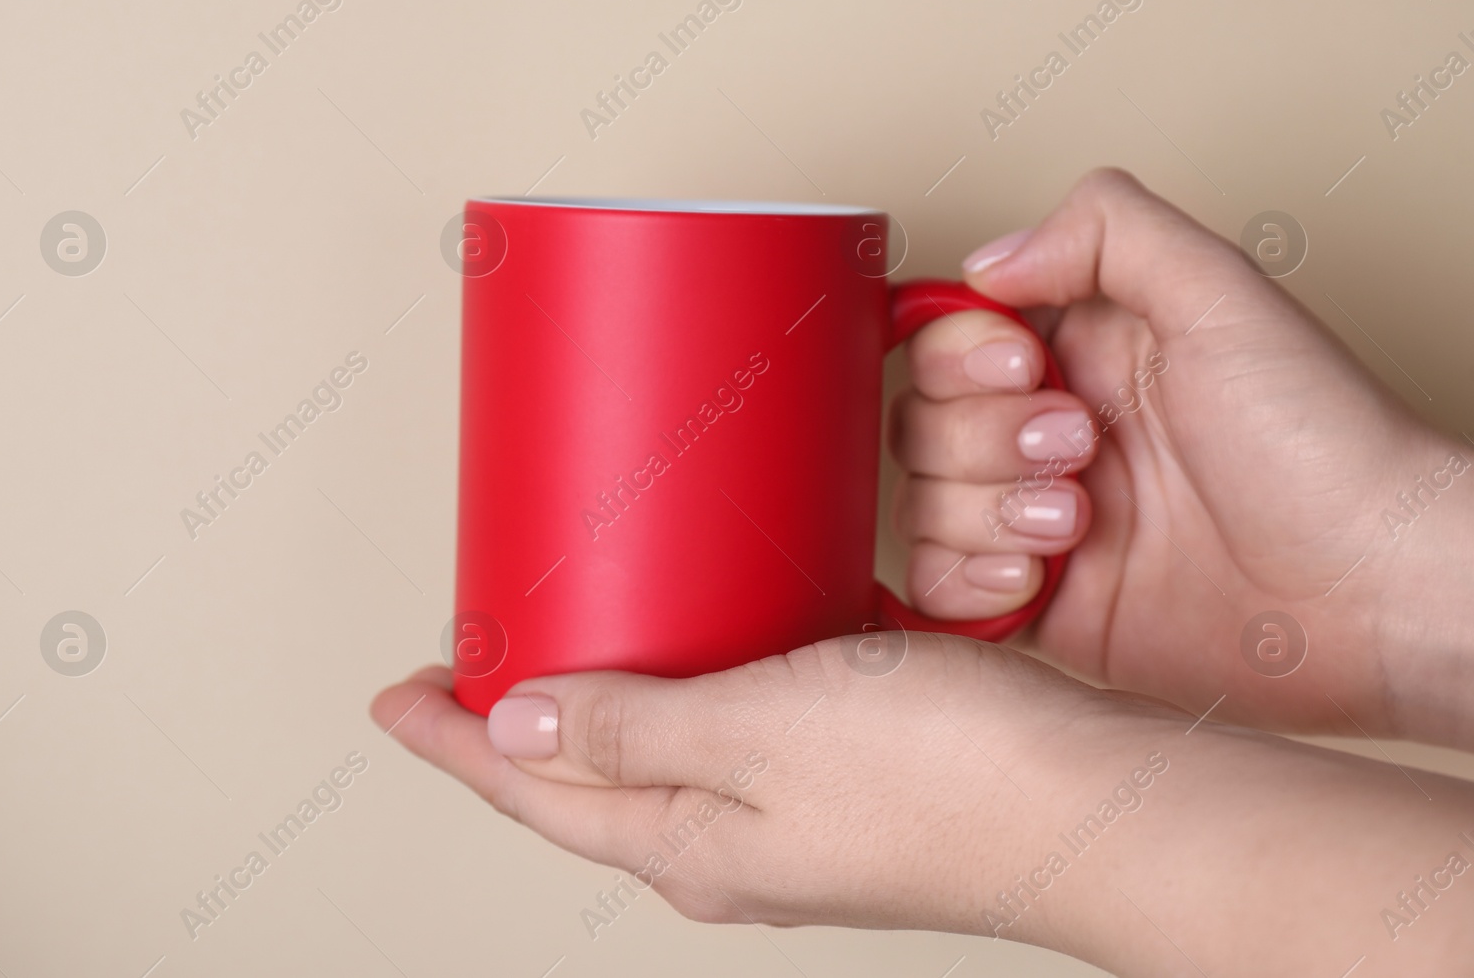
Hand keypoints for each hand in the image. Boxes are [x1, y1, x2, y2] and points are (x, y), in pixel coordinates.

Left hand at [370, 636, 1157, 933]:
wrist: (1096, 805)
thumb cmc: (945, 778)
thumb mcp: (756, 734)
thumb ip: (632, 729)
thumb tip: (518, 728)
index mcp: (689, 843)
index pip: (530, 789)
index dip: (450, 741)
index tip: (390, 699)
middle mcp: (730, 844)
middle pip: (584, 780)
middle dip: (514, 727)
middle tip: (463, 668)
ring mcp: (788, 815)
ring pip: (657, 754)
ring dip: (599, 702)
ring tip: (562, 648)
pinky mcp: (844, 776)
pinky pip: (729, 729)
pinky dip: (687, 684)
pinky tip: (700, 641)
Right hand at [891, 168, 1473, 745]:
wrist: (1371, 589)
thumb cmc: (1322, 446)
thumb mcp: (1222, 294)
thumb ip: (1106, 230)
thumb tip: (987, 261)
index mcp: (1082, 352)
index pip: (947, 339)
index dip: (965, 359)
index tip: (1029, 369)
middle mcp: (1050, 431)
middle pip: (919, 423)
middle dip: (987, 441)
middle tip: (1083, 450)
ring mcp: (1039, 520)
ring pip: (920, 505)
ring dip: (987, 512)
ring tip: (1079, 523)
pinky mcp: (1041, 603)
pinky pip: (937, 587)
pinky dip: (967, 582)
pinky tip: (1039, 578)